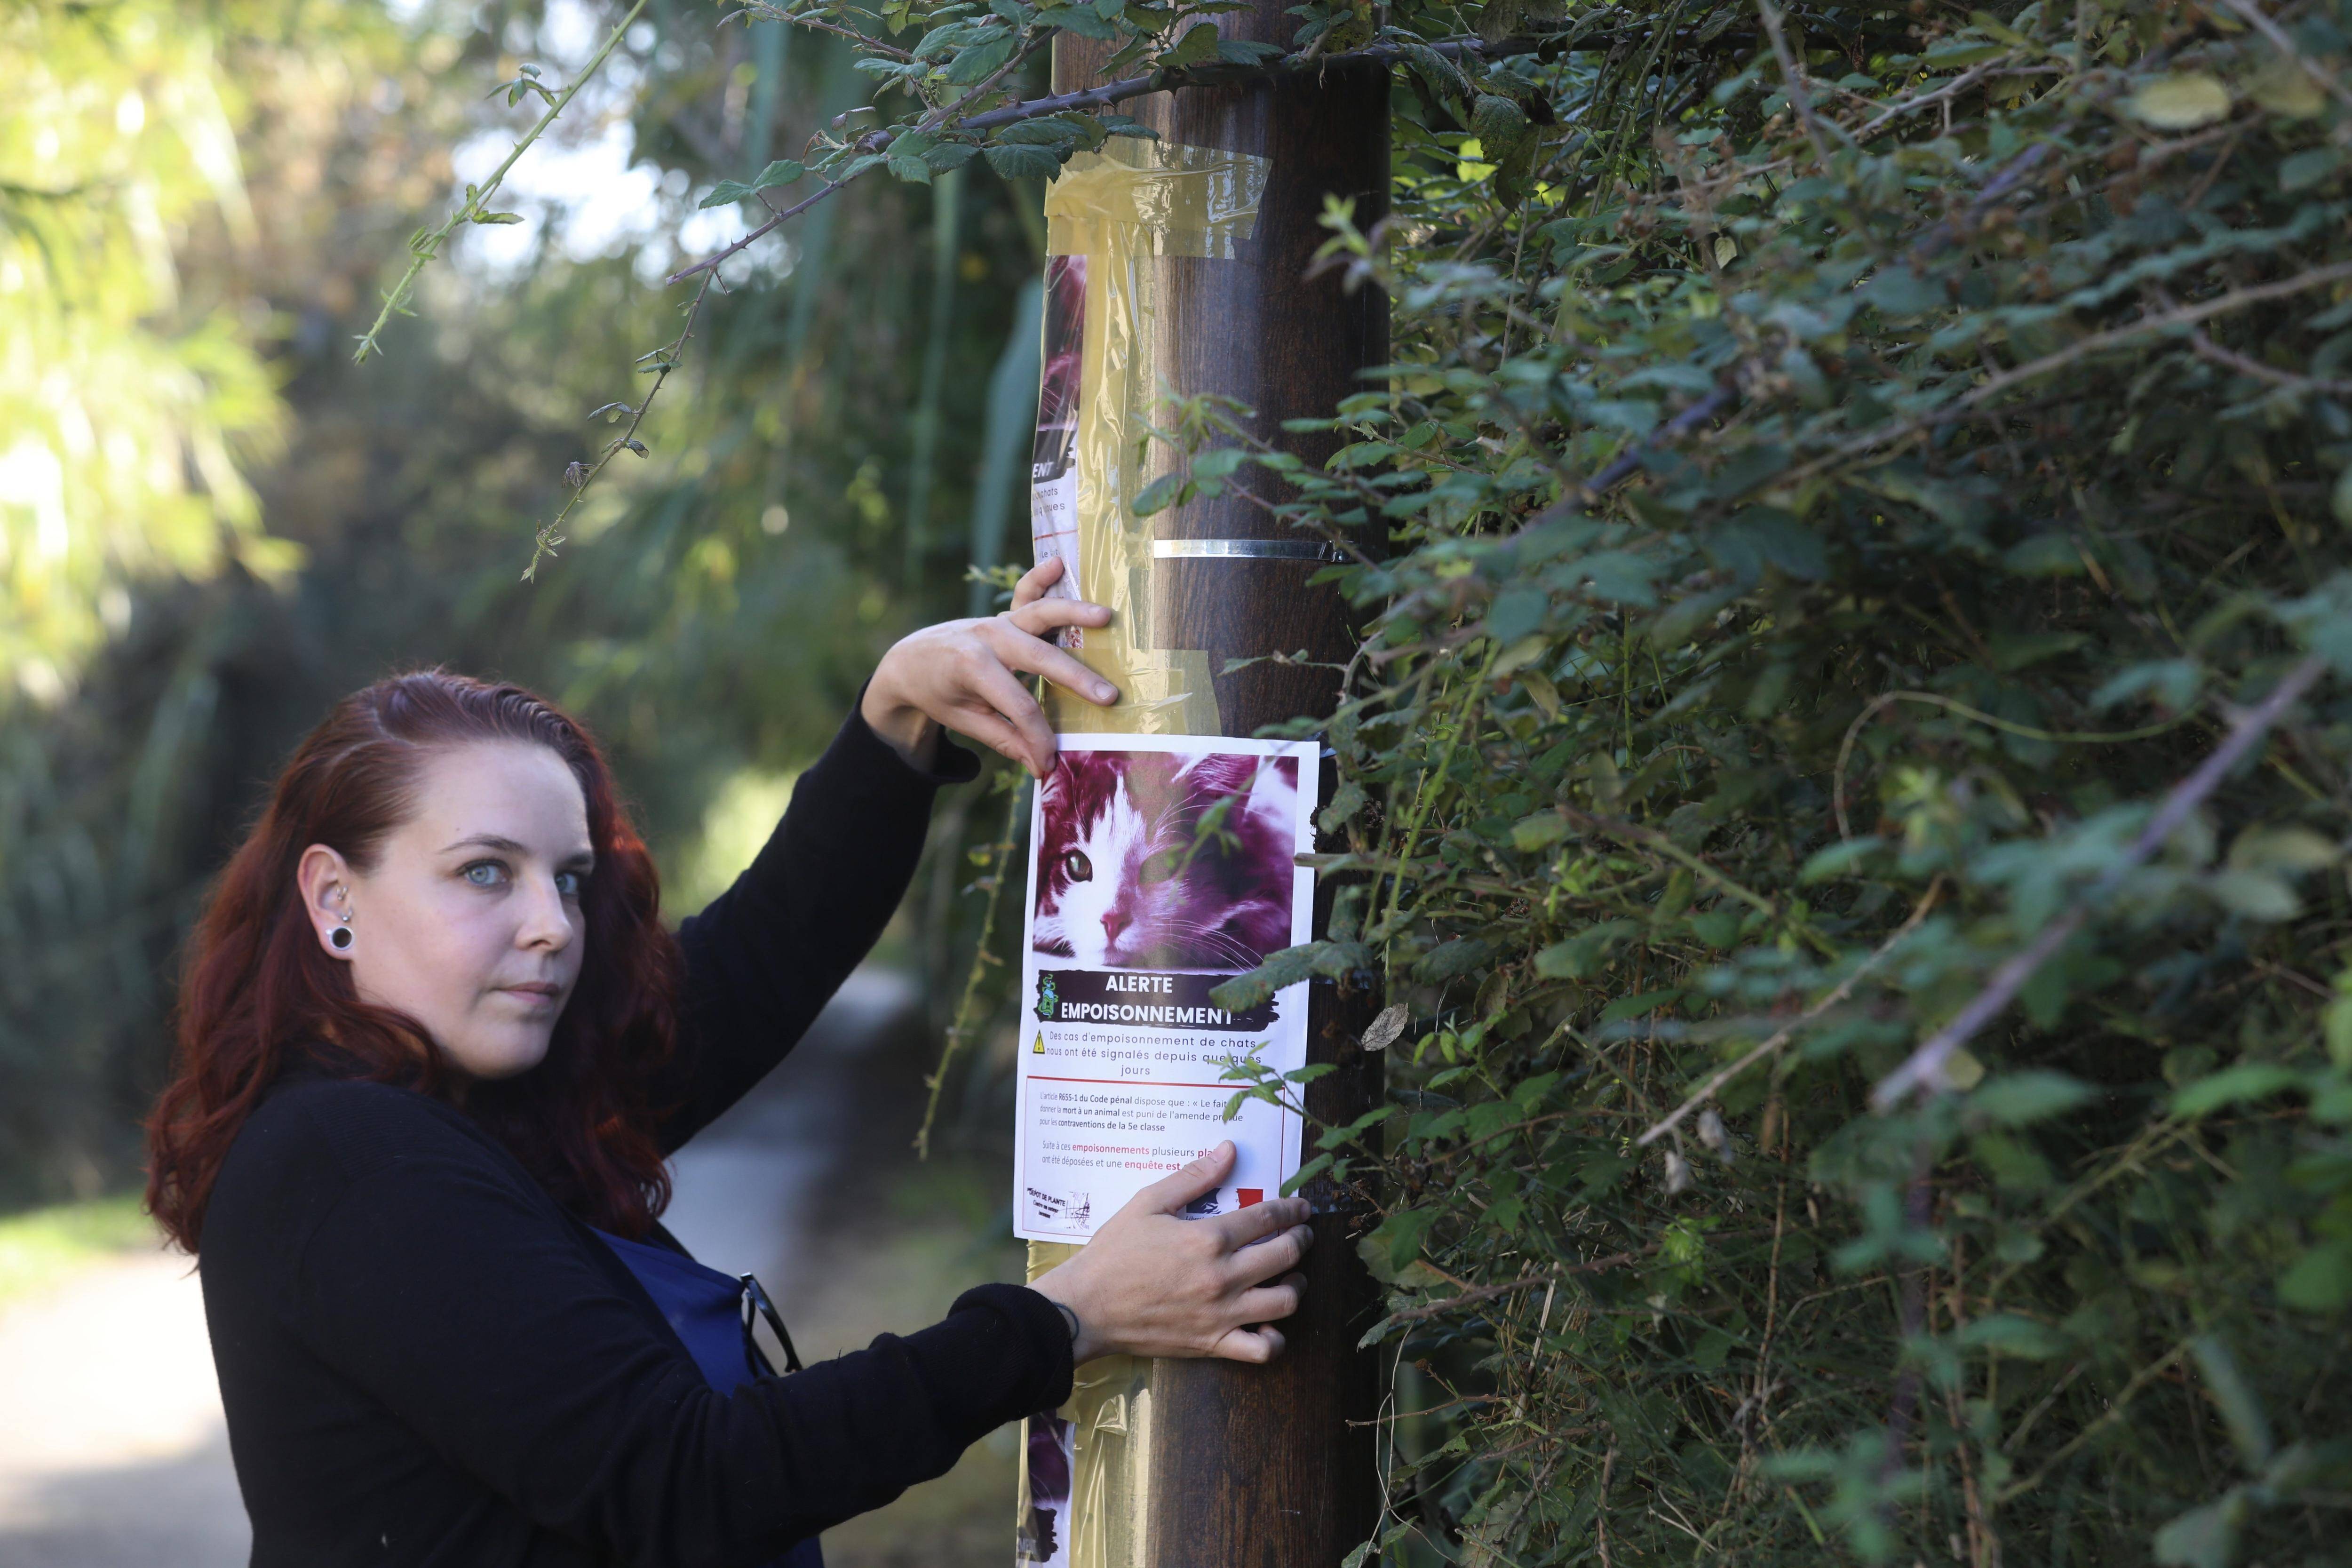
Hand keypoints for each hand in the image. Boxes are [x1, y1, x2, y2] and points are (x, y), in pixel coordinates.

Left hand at [860, 557, 1116, 776]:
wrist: (911, 659)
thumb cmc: (939, 693)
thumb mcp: (965, 720)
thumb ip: (1005, 740)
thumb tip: (1042, 766)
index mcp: (972, 667)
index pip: (1018, 705)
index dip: (1038, 736)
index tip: (1049, 762)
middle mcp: (987, 637)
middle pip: (1039, 658)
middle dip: (1075, 679)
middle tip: (1108, 697)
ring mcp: (997, 620)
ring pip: (1039, 613)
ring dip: (1073, 613)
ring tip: (1105, 617)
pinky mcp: (1005, 615)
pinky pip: (1025, 593)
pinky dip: (1040, 577)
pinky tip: (1059, 563)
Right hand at [1027, 1141, 1312, 1365]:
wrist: (1085, 1308)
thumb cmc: (1113, 1253)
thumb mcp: (1148, 1203)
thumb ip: (1193, 1176)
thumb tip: (1228, 1150)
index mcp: (1207, 1239)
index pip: (1267, 1218)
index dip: (1291, 1208)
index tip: (1301, 1207)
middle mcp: (1222, 1277)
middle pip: (1286, 1254)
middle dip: (1302, 1238)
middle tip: (1303, 1233)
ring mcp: (1221, 1314)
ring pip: (1285, 1302)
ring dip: (1298, 1284)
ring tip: (1293, 1275)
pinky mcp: (1213, 1344)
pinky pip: (1262, 1350)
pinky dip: (1275, 1338)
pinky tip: (1270, 1323)